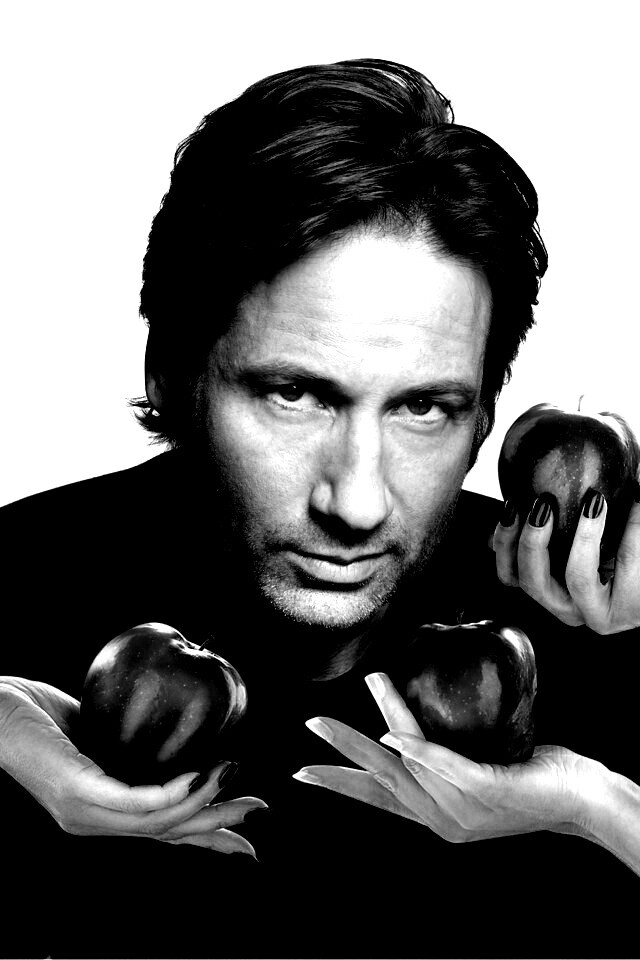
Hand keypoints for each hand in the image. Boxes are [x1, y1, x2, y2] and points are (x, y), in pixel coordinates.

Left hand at [0, 676, 266, 856]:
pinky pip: (135, 802)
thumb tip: (168, 723)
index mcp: (103, 809)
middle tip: (259, 810)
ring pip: (159, 823)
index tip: (247, 836)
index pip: (164, 831)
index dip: (208, 836)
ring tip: (234, 774)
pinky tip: (200, 777)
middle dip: (219, 825)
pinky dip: (174, 794)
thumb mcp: (94, 729)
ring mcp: (85, 811)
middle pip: (170, 834)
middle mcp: (96, 821)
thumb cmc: (33, 714)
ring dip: (205, 802)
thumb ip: (125, 740)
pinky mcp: (77, 791)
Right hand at [293, 672, 594, 842]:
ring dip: (382, 719)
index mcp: (434, 816)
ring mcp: (461, 807)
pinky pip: (443, 766)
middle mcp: (441, 818)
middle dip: (342, 753)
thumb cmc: (529, 778)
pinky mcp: (483, 790)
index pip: (379, 799)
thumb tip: (401, 733)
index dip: (341, 783)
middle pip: (381, 781)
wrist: (578, 799)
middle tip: (312, 725)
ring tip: (371, 680)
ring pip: (408, 760)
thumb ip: (440, 762)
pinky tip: (394, 735)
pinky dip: (416, 750)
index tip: (304, 772)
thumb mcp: (475, 773)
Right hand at [492, 493, 639, 632]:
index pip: (509, 576)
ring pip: (577, 578)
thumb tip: (513, 507)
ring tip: (593, 501)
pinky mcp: (631, 607)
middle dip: (531, 542)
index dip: (503, 543)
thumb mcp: (572, 551)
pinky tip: (633, 498)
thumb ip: (543, 536)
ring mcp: (599, 613)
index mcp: (550, 594)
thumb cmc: (612, 562)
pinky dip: (630, 524)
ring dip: (582, 536)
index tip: (512, 509)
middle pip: (532, 582)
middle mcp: (569, 609)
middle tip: (542, 505)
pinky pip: (627, 559)